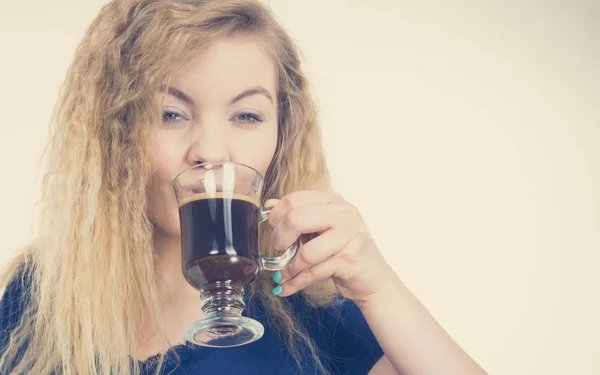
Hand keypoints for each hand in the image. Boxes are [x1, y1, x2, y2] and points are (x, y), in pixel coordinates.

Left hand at [266, 190, 398, 303]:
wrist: (372, 278)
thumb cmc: (342, 251)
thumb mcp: (319, 229)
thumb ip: (297, 215)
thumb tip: (269, 205)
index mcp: (333, 200)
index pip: (294, 199)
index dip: (276, 217)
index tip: (273, 231)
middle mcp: (344, 212)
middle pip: (296, 218)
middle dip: (279, 238)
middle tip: (278, 250)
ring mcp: (349, 234)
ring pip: (306, 251)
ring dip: (288, 267)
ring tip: (282, 274)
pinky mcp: (350, 258)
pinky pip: (314, 271)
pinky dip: (295, 282)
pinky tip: (286, 287)